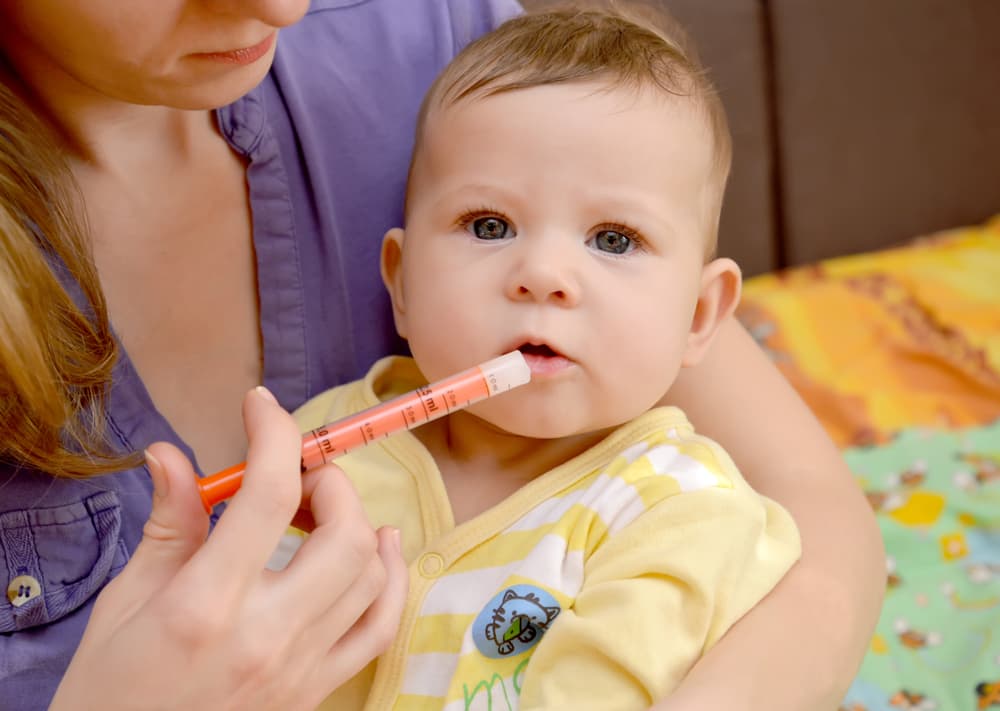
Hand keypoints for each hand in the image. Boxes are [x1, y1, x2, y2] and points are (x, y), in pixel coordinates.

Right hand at [50, 387, 406, 710]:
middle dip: (328, 482)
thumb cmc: (110, 687)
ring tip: (322, 508)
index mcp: (204, 605)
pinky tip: (380, 548)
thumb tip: (172, 455)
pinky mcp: (317, 689)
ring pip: (371, 573)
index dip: (275, 435)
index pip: (267, 496)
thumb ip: (168, 523)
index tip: (263, 407)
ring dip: (358, 523)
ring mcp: (301, 667)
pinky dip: (393, 579)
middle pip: (343, 533)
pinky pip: (381, 627)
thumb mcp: (125, 601)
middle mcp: (265, 636)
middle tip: (295, 474)